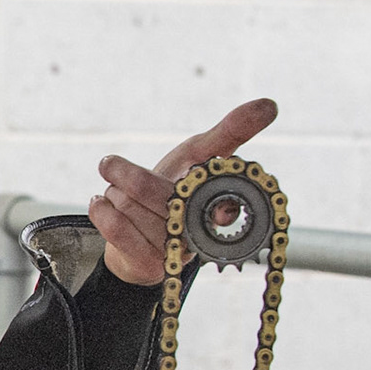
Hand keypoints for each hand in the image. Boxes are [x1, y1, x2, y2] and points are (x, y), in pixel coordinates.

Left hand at [92, 98, 279, 285]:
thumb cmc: (176, 183)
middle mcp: (202, 231)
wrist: (140, 235)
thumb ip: (231, 131)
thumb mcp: (201, 153)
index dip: (195, 187)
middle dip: (128, 176)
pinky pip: (119, 230)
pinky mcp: (151, 264)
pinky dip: (103, 211)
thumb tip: (270, 105)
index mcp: (220, 205)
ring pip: (132, 207)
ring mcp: (177, 251)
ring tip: (118, 193)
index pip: (217, 196)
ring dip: (116, 193)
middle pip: (157, 194)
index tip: (184, 179)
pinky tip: (100, 202)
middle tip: (108, 163)